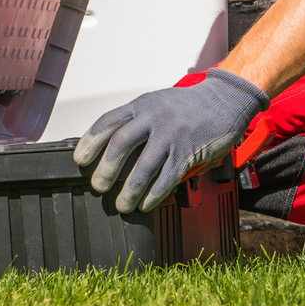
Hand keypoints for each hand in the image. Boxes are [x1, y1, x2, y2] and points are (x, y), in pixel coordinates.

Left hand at [74, 69, 268, 212]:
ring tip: (121, 205)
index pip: (108, 122)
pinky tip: (145, 204)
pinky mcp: (189, 151)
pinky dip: (154, 194)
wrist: (225, 100)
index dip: (91, 142)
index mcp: (142, 105)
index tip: (80, 160)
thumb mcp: (157, 103)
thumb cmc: (188, 106)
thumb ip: (136, 122)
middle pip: (122, 144)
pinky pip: (168, 177)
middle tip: (97, 187)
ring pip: (144, 166)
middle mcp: (154, 118)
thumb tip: (111, 150)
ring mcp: (172, 135)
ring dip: (129, 189)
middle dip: (106, 169)